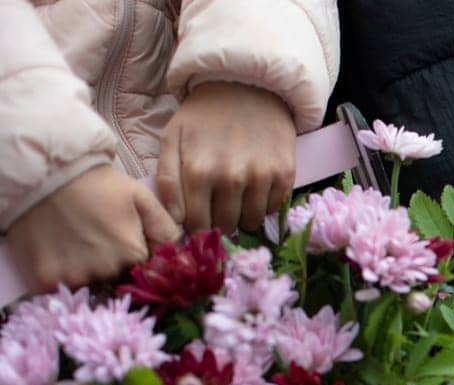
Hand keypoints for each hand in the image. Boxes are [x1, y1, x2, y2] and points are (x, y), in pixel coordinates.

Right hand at [6, 165, 179, 291]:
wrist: (42, 172)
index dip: (134, 258)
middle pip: (115, 279)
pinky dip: (57, 276)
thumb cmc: (95, 182)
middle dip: (110, 265)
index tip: (119, 240)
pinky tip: (55, 253)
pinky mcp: (44, 280)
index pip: (145, 272)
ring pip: (87, 284)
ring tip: (73, 241)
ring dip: (83, 270)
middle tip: (93, 237)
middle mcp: (106, 271)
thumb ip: (164, 228)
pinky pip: (57, 289)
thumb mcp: (140, 197)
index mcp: (133, 254)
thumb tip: (179, 255)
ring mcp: (74, 278)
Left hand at [157, 81, 295, 233]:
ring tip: (235, 195)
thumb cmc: (203, 116)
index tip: (197, 219)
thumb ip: (167, 180)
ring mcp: (261, 177)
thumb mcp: (171, 139)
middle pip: (224, 226)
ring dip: (241, 215)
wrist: (246, 85)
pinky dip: (262, 204)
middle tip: (216, 205)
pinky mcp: (284, 175)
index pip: (196, 224)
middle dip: (218, 221)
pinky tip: (253, 186)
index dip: (195, 227)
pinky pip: (272, 209)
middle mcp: (231, 178)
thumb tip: (175, 219)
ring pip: (250, 222)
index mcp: (198, 171)